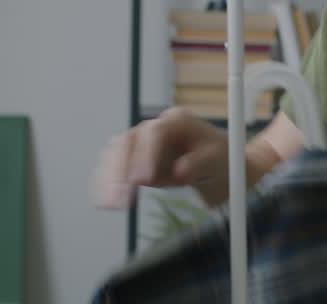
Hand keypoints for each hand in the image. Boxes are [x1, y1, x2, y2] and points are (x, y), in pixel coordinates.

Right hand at [91, 107, 228, 208]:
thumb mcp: (218, 160)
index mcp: (177, 122)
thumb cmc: (220, 159)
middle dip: (121, 169)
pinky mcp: (135, 160)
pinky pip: (116, 168)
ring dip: (110, 178)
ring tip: (112, 204)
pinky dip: (108, 183)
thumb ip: (199, 164)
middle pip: (129, 141)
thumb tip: (180, 172)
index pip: (155, 133)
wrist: (218, 168)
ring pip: (117, 154)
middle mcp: (155, 128)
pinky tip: (106, 201)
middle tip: (121, 199)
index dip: (146, 155)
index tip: (143, 180)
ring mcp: (143, 143)